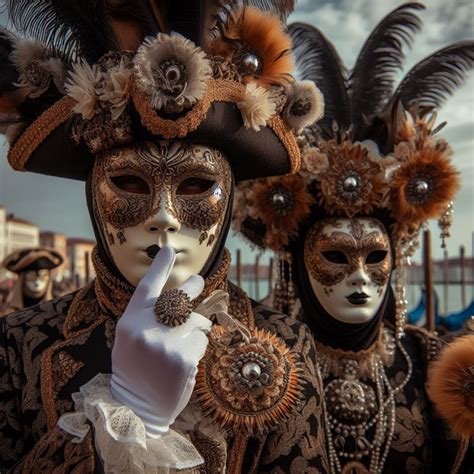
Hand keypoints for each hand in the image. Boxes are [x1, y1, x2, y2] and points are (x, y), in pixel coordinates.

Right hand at [111, 245, 210, 437]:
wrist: (138, 406)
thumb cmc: (135, 368)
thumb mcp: (130, 338)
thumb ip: (148, 317)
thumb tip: (178, 298)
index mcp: (130, 321)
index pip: (147, 287)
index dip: (159, 267)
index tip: (168, 250)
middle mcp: (147, 328)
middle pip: (180, 296)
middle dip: (194, 287)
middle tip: (198, 283)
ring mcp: (166, 343)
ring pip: (198, 321)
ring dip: (195, 330)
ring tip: (180, 347)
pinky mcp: (184, 358)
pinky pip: (203, 341)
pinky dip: (198, 348)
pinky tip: (185, 362)